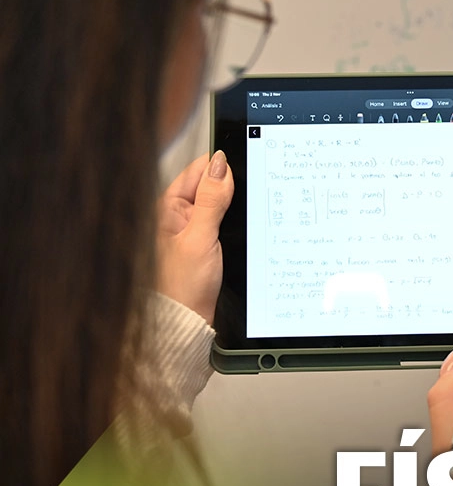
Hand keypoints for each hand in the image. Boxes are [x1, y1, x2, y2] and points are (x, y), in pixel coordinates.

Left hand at [156, 151, 233, 323]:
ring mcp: (196, 228)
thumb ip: (211, 200)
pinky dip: (238, 221)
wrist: (189, 320)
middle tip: (249, 193)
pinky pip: (227, 221)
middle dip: (232, 185)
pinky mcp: (209, 242)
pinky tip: (244, 228)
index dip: (222, 165)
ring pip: (223, 202)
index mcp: (170, 206)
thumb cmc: (184, 285)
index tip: (246, 165)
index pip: (199, 169)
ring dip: (237, 205)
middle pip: (213, 184)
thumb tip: (221, 165)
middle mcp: (182, 214)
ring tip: (244, 215)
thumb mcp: (200, 237)